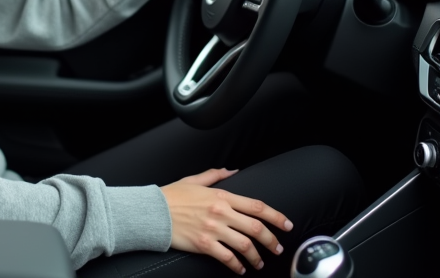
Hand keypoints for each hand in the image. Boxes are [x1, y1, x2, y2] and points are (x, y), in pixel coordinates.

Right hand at [161, 168, 292, 273]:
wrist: (152, 212)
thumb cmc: (172, 196)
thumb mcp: (194, 180)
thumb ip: (216, 175)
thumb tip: (233, 170)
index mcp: (222, 196)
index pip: (257, 206)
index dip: (276, 216)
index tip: (287, 225)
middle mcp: (221, 213)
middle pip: (256, 228)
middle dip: (271, 240)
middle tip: (277, 248)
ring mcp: (212, 229)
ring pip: (245, 245)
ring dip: (256, 257)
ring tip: (259, 263)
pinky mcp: (203, 244)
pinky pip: (227, 258)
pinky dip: (237, 265)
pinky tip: (240, 269)